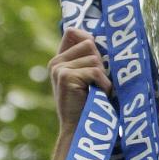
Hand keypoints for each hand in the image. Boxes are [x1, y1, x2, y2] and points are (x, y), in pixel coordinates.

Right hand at [48, 29, 112, 159]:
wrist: (78, 128)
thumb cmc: (87, 104)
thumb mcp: (86, 78)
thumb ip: (87, 59)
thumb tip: (96, 38)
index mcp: (59, 60)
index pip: (73, 32)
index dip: (88, 38)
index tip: (97, 54)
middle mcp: (56, 62)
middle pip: (89, 43)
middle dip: (99, 62)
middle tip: (96, 83)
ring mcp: (59, 68)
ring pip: (94, 59)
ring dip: (102, 77)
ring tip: (96, 91)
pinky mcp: (65, 76)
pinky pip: (95, 72)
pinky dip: (103, 85)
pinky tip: (97, 95)